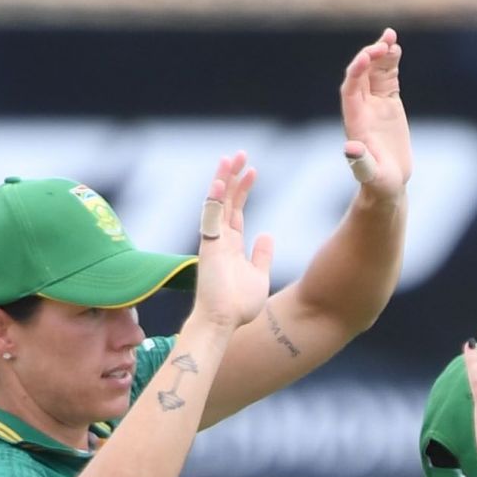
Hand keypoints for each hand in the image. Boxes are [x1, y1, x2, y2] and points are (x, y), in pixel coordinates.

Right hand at [191, 153, 272, 330]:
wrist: (224, 321)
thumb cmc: (239, 305)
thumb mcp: (259, 275)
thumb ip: (261, 255)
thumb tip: (267, 235)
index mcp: (232, 245)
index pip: (236, 210)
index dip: (243, 190)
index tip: (252, 171)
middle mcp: (220, 239)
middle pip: (226, 200)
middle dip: (233, 177)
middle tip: (241, 154)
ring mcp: (214, 240)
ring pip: (217, 202)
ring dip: (224, 179)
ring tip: (232, 158)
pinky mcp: (209, 245)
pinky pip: (211, 216)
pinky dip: (215, 198)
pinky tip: (221, 179)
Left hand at [340, 28, 410, 201]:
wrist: (388, 183)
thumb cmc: (378, 182)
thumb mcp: (370, 174)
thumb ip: (361, 162)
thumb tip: (350, 149)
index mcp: (355, 119)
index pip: (351, 88)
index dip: (357, 71)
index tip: (368, 57)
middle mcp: (362, 107)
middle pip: (362, 74)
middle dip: (371, 57)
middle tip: (385, 44)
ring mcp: (376, 103)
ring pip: (375, 71)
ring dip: (382, 54)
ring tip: (391, 37)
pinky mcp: (389, 103)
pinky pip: (388, 78)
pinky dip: (392, 63)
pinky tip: (396, 48)